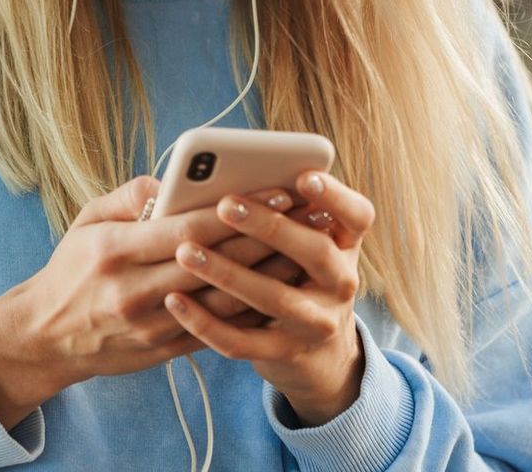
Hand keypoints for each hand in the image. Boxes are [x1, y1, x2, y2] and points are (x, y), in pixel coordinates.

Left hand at [160, 170, 375, 426]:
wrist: (315, 354)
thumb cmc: (294, 274)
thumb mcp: (303, 242)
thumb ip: (278, 210)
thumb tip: (221, 178)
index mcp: (345, 244)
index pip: (357, 215)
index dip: (335, 196)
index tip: (304, 177)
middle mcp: (341, 282)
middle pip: (316, 252)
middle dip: (269, 227)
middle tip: (225, 205)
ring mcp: (317, 322)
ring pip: (274, 298)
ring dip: (227, 273)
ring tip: (186, 252)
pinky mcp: (286, 354)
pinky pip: (242, 341)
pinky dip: (205, 322)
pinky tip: (174, 300)